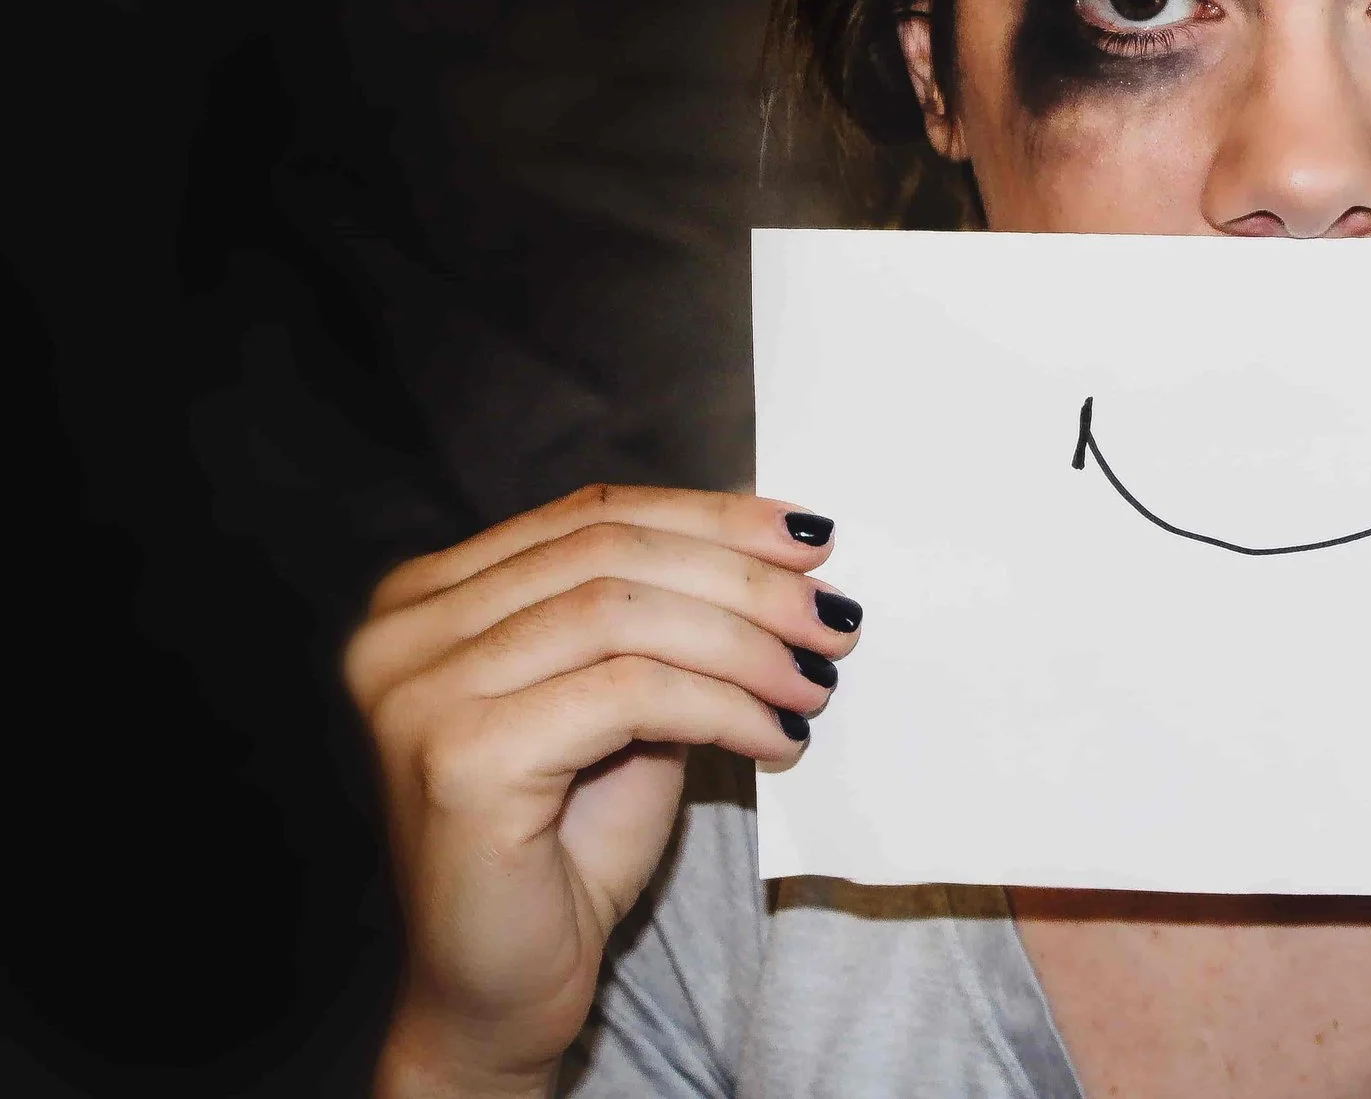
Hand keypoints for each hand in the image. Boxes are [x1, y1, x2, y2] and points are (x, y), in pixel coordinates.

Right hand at [343, 485, 860, 1096]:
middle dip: (744, 578)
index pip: (591, 516)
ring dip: (747, 644)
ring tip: (815, 682)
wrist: (500, 989)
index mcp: (428, 597)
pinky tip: (776, 737)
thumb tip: (781, 552)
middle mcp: (401, 631)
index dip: (713, 517)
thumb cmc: (564, 848)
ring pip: (625, 615)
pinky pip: (631, 694)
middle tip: (833, 619)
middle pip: (609, 553)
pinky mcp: (460, 757)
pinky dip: (724, 706)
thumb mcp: (621, 703)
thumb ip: (664, 620)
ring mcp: (419, 692)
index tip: (813, 538)